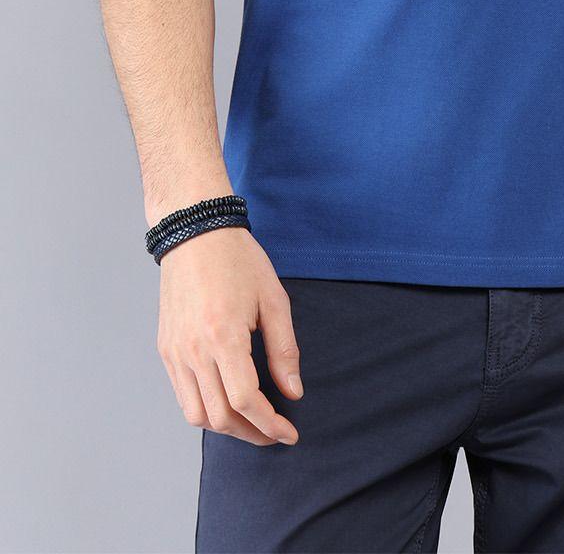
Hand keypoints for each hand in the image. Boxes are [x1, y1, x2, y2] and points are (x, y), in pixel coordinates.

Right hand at [155, 226, 302, 445]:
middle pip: (220, 417)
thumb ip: (284, 350)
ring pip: (196, 414)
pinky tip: (227, 401)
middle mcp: (193, 351)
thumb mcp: (274, 299)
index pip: (246, 402)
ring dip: (226, 427)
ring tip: (252, 422)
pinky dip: (205, 409)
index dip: (270, 425)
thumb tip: (293, 392)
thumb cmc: (239, 261)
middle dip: (251, 434)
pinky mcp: (165, 349)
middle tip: (274, 433)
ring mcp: (175, 352)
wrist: (195, 234)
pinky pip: (182, 395)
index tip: (289, 434)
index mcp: (224, 337)